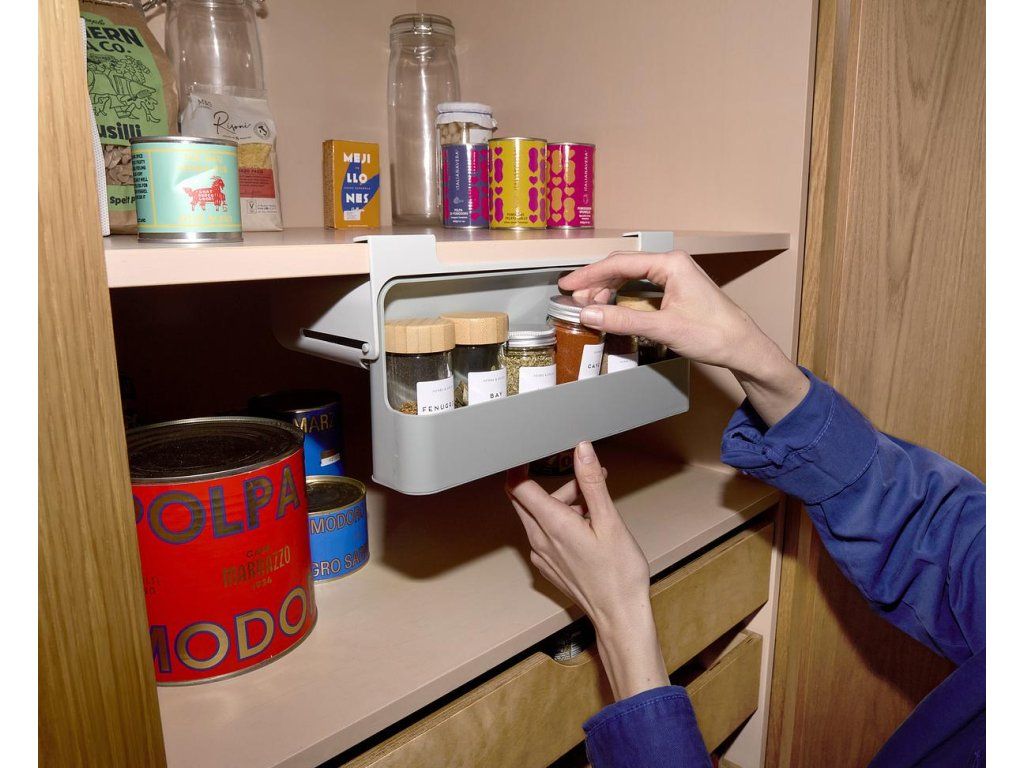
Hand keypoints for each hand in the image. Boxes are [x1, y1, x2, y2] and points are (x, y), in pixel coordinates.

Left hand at [506, 441, 669, 699]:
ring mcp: (542, 555)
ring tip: (596, 506)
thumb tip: (581, 451)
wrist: (620, 616)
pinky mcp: (549, 567)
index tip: (534, 453)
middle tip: (585, 479)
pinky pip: (545, 536)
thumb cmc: (619, 573)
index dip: (521, 466)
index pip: (518, 486)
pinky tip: (588, 528)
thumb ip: (591, 483)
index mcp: (552, 524)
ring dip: (561, 504)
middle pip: (527, 500)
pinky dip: (561, 524)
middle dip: (552, 484)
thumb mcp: (610, 521)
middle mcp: (539, 540)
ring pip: (539, 517)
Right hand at [559, 251, 808, 424]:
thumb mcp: (663, 328)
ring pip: (631, 276)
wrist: (743, 346)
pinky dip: (623, 296)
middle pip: (623, 267)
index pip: (619, 263)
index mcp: (671, 264)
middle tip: (573, 297)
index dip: (589, 275)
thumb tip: (588, 313)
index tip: (567, 285)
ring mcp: (675, 276)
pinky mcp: (676, 290)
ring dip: (608, 290)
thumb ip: (623, 319)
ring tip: (589, 305)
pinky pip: (641, 286)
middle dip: (596, 282)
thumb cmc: (714, 334)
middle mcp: (672, 264)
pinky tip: (612, 307)